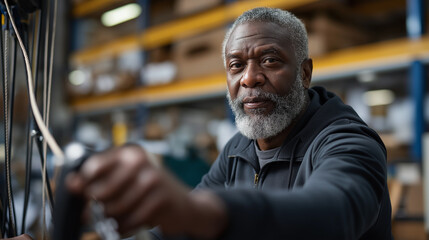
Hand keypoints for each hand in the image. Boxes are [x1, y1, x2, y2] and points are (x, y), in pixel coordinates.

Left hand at [66, 144, 226, 237]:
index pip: (93, 165)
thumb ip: (100, 178)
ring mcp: (152, 179)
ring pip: (113, 209)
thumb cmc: (149, 191)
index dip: (81, 182)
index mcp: (128, 153)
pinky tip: (126, 225)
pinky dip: (123, 227)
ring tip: (112, 220)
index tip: (78, 192)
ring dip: (109, 220)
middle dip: (93, 207)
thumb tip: (71, 183)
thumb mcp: (127, 178)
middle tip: (91, 215)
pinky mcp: (160, 199)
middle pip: (99, 191)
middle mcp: (139, 162)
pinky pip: (129, 220)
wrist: (184, 204)